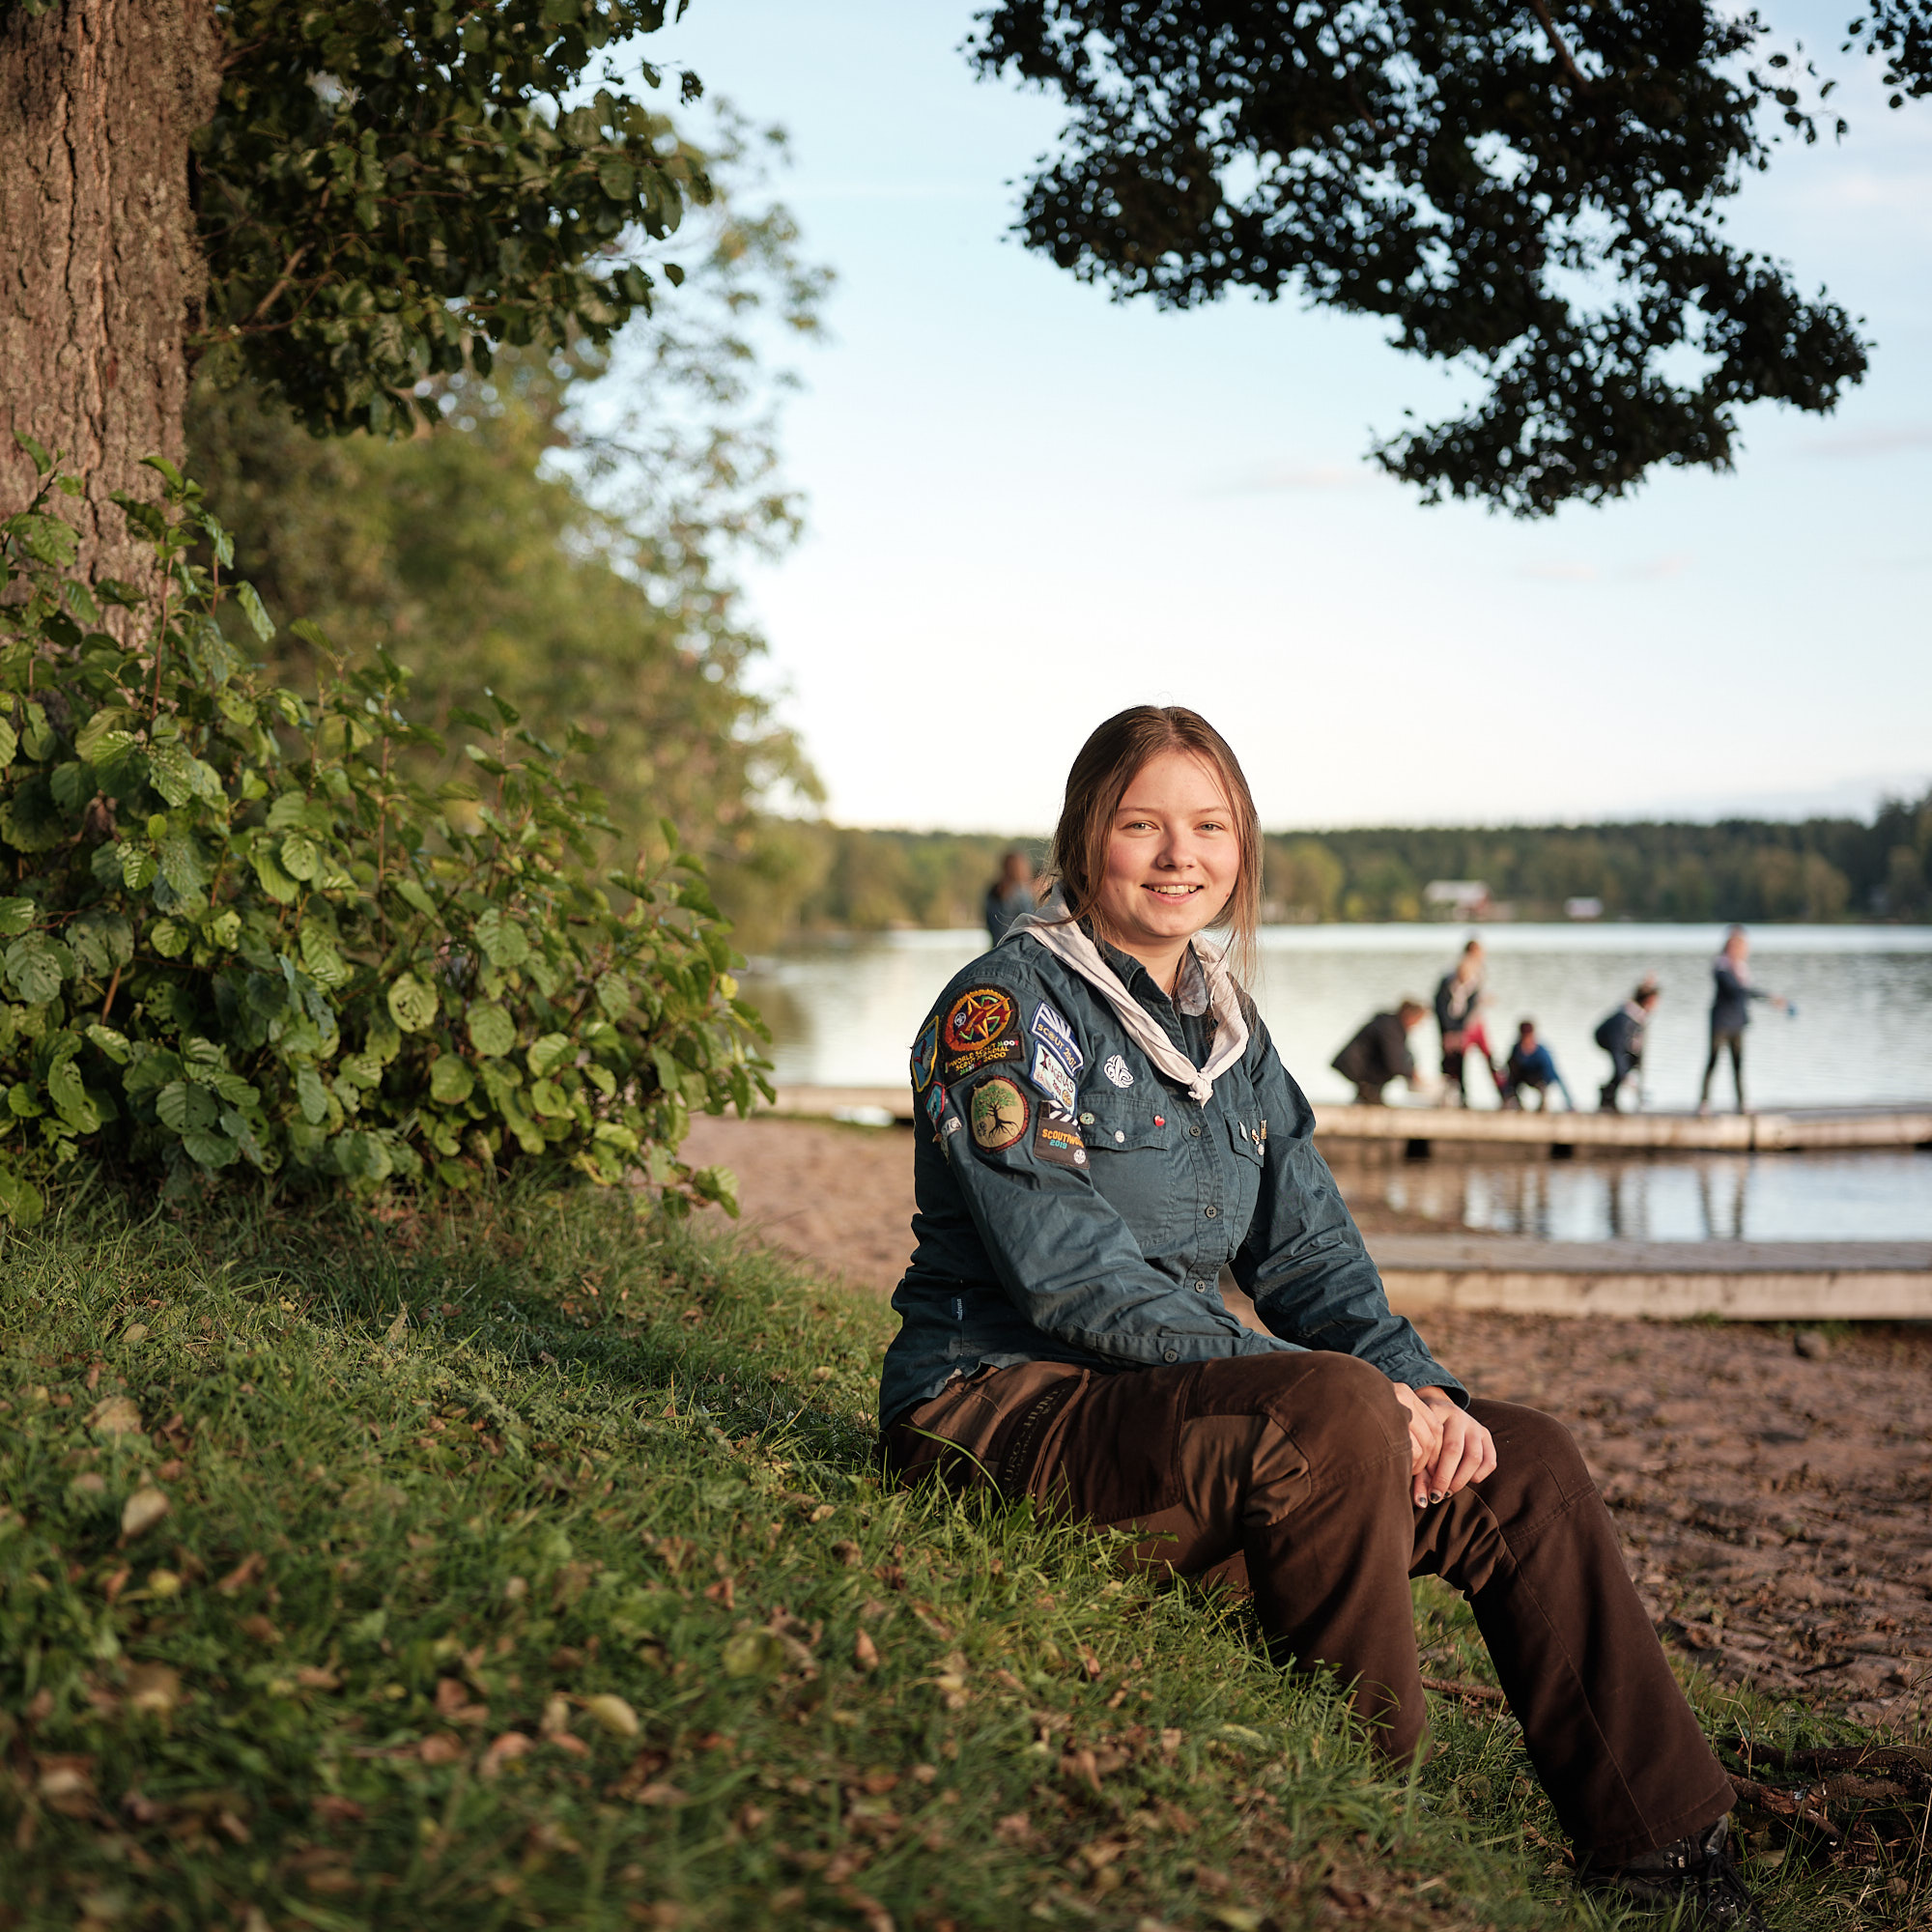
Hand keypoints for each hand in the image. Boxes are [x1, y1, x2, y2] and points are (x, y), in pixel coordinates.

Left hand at [1390, 1385, 1497, 1508]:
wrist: (1441, 1411)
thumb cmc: (1426, 1433)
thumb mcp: (1419, 1445)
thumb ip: (1418, 1473)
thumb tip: (1422, 1502)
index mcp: (1435, 1412)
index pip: (1433, 1442)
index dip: (1430, 1467)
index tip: (1425, 1484)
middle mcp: (1457, 1416)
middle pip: (1454, 1450)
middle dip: (1445, 1477)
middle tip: (1437, 1495)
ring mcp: (1474, 1425)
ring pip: (1474, 1457)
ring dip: (1461, 1479)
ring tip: (1448, 1490)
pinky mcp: (1486, 1435)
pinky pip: (1489, 1461)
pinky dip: (1478, 1475)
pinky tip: (1465, 1480)